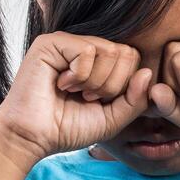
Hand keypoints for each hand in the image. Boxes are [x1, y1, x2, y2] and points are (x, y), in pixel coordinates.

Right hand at [0, 31, 153, 164]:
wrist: (32, 137)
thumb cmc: (67, 128)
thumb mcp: (112, 119)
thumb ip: (135, 99)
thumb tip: (148, 72)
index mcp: (99, 61)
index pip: (133, 58)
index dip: (124, 86)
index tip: (98, 101)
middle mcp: (84, 47)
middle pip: (126, 52)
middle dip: (112, 85)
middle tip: (87, 97)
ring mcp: (68, 42)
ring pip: (110, 51)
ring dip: (96, 82)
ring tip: (74, 92)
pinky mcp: (51, 42)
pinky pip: (88, 50)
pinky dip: (80, 76)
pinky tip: (61, 84)